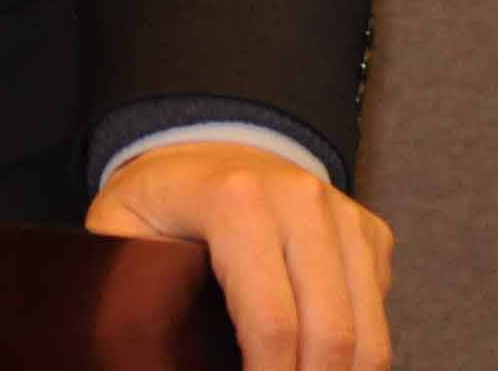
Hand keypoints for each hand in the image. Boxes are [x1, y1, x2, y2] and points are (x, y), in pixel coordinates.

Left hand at [84, 141, 394, 370]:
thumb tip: (139, 351)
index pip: (270, 322)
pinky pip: (379, 314)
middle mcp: (299, 199)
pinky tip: (320, 366)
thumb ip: (126, 284)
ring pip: (369, 333)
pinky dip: (360, 356)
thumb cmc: (161, 203)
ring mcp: (342, 213)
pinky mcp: (369, 232)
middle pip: (331, 334)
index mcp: (234, 201)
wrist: (209, 148)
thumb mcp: (118, 228)